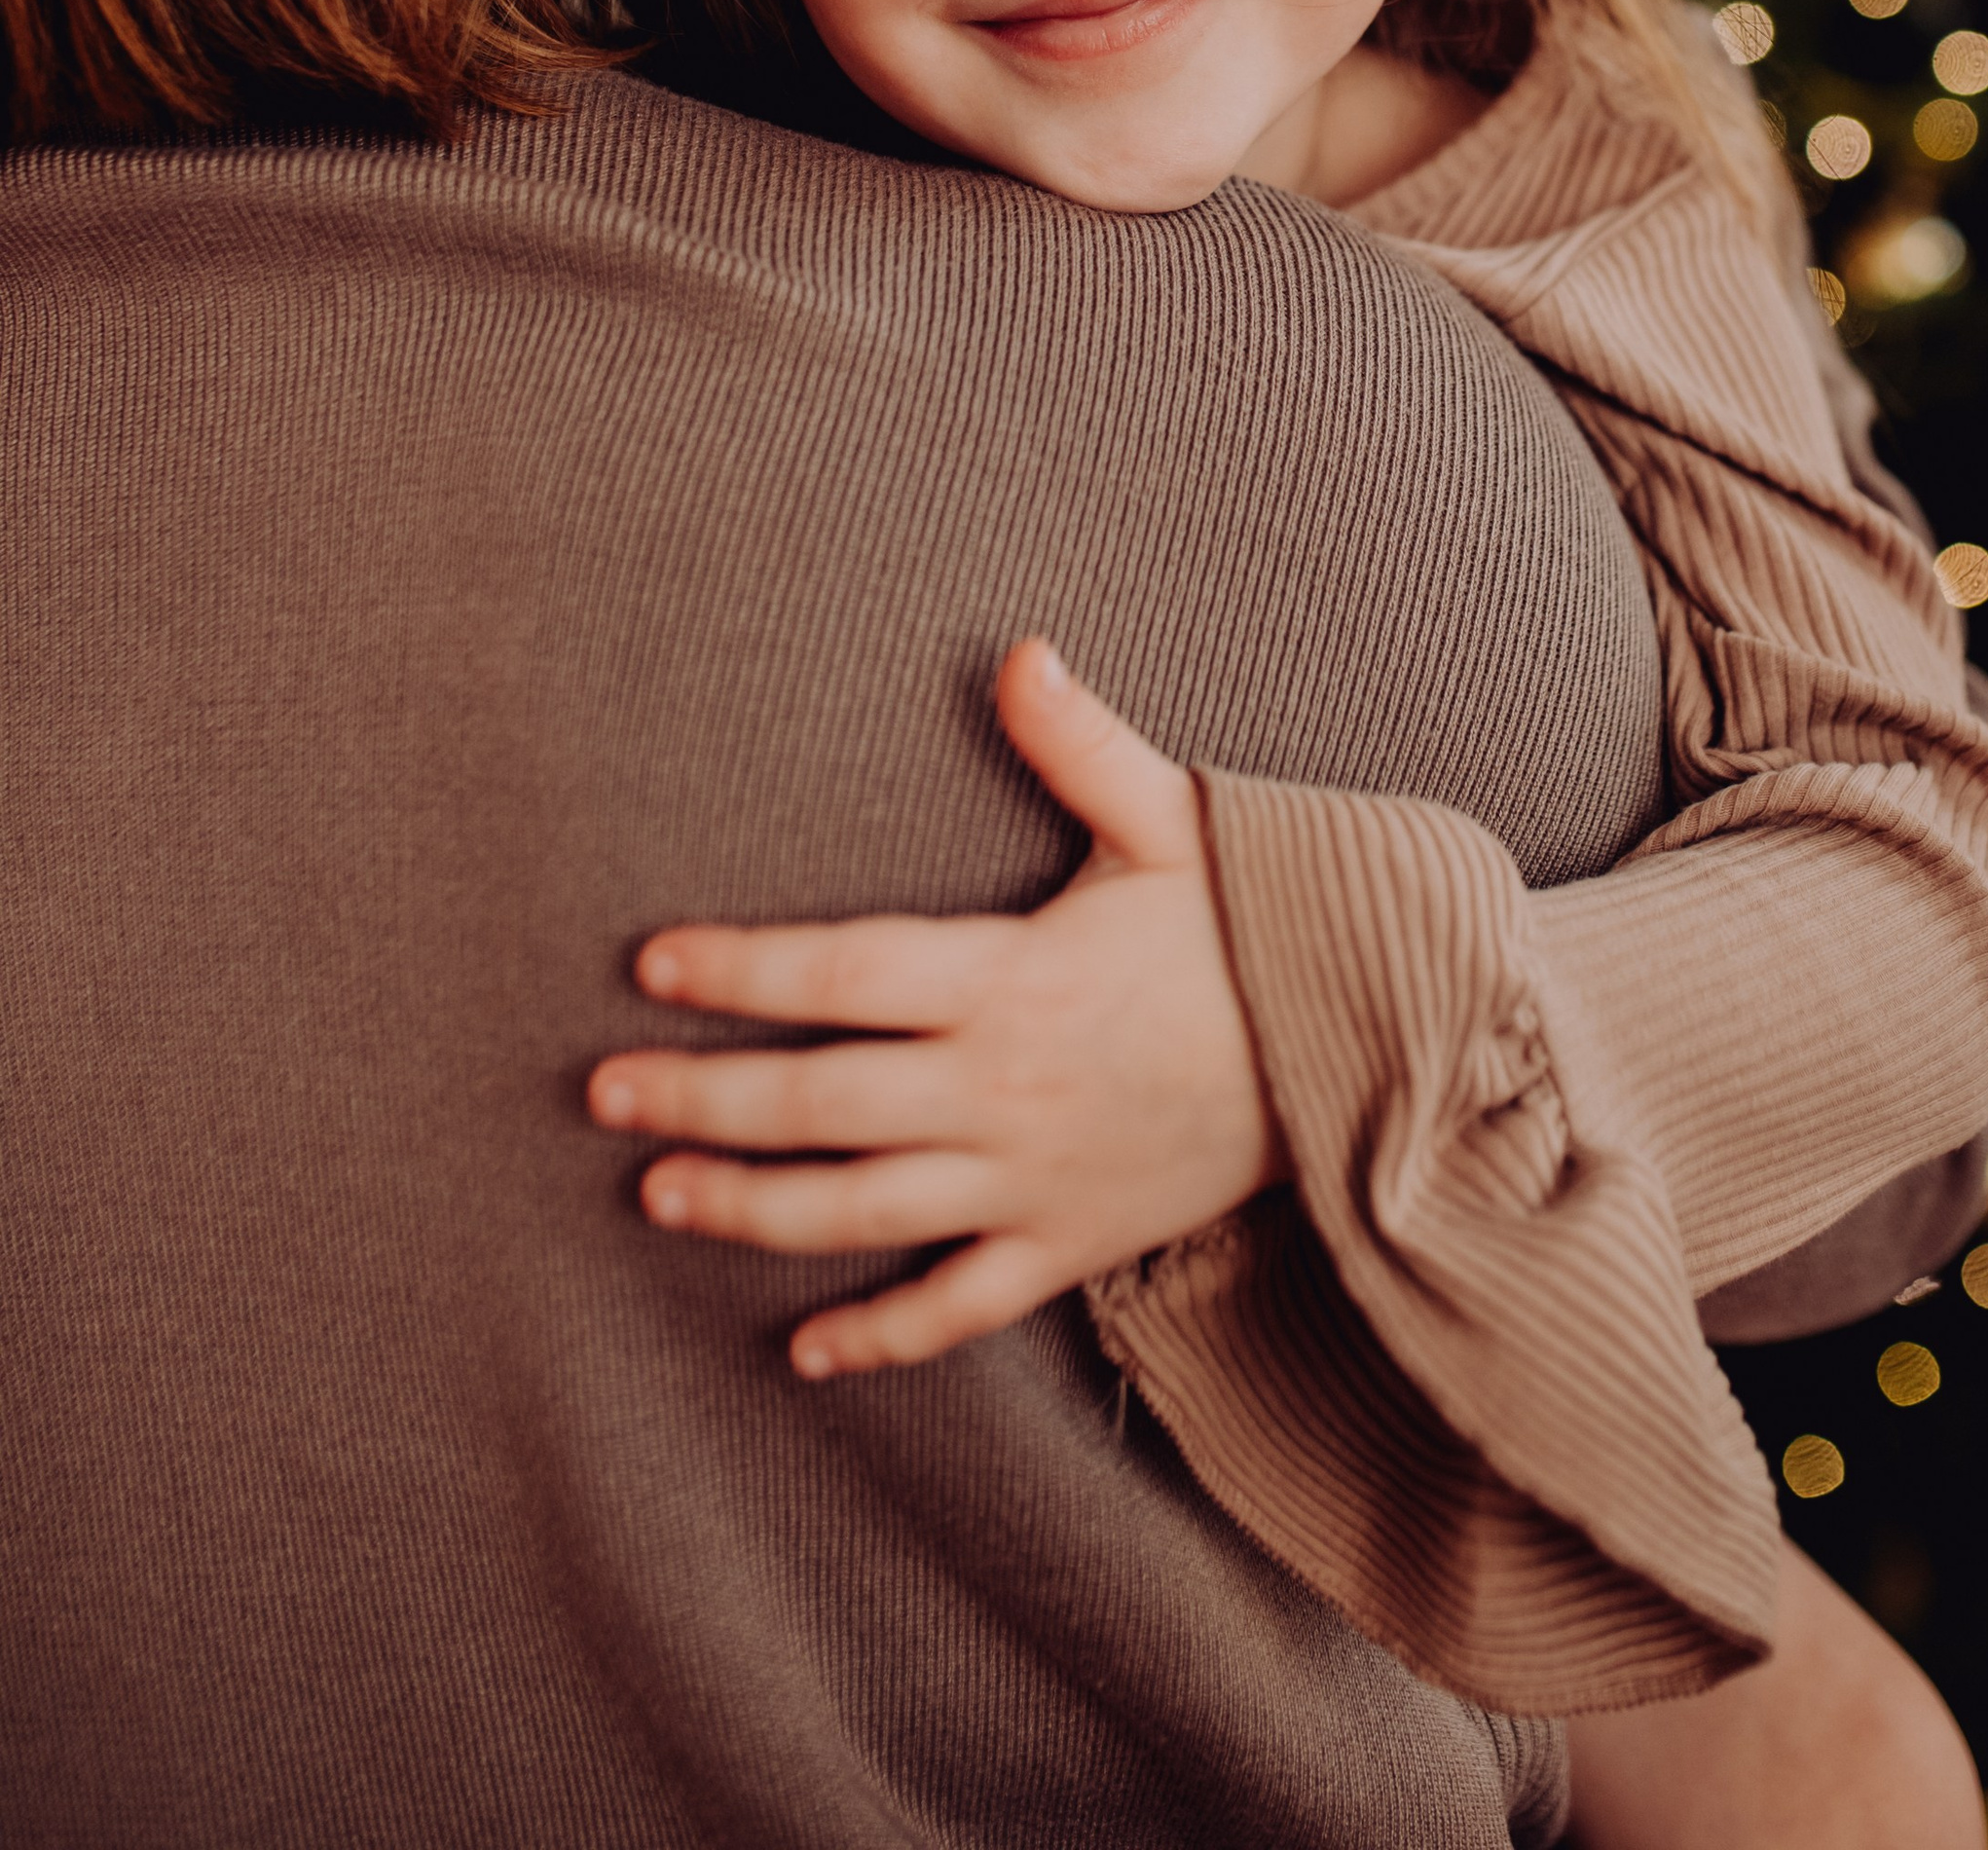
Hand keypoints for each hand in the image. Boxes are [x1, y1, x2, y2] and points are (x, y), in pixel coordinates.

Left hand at [586, 640, 1284, 1374]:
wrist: (1368, 1057)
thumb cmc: (1260, 929)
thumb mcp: (1177, 821)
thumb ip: (1081, 744)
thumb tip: (1019, 652)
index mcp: (1012, 978)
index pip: (841, 976)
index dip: (740, 972)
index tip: (653, 968)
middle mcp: (1001, 1091)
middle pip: (819, 1103)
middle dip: (701, 1100)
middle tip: (606, 1095)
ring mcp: (1030, 1182)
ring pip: (861, 1212)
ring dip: (751, 1208)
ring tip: (659, 1197)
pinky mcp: (1069, 1245)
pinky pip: (957, 1308)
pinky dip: (879, 1336)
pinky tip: (807, 1349)